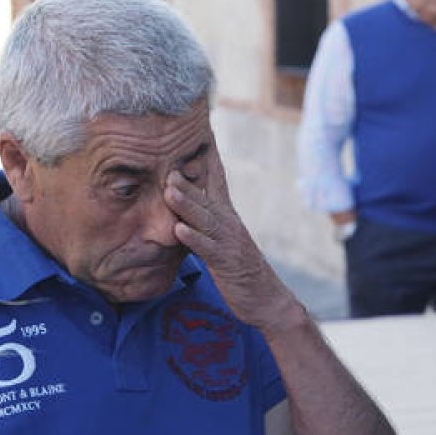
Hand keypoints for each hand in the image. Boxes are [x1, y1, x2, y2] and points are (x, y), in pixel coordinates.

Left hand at [164, 137, 303, 331]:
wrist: (267, 299)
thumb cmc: (242, 270)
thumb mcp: (224, 241)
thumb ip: (206, 222)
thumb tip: (185, 206)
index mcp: (227, 217)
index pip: (218, 181)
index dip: (209, 158)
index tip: (202, 135)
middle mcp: (229, 225)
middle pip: (207, 196)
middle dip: (188, 178)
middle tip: (168, 160)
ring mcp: (228, 243)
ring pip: (205, 219)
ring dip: (186, 204)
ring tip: (169, 189)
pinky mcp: (226, 263)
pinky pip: (208, 249)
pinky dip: (194, 239)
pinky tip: (179, 230)